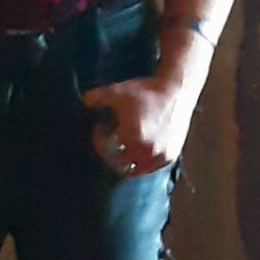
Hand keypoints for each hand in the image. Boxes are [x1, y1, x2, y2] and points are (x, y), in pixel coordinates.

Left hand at [81, 76, 196, 176]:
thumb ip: (97, 97)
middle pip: (118, 161)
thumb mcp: (117, 91)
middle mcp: (146, 150)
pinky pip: (150, 168)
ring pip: (135, 168)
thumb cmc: (146, 92)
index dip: (99, 138)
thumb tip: (83, 102)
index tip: (101, 127)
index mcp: (132, 137)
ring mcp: (159, 156)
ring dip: (126, 159)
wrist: (176, 92)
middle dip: (111, 149)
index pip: (106, 149)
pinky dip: (141, 161)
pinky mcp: (170, 157)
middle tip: (112, 136)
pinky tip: (139, 146)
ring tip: (125, 143)